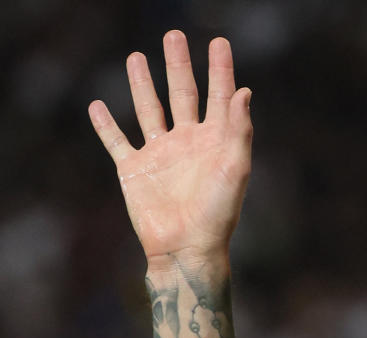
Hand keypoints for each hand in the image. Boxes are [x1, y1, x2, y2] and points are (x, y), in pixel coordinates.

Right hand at [89, 30, 251, 267]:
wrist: (187, 248)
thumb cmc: (218, 213)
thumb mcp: (235, 169)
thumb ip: (238, 130)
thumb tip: (243, 90)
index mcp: (215, 141)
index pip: (218, 97)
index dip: (220, 70)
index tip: (219, 43)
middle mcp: (187, 143)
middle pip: (182, 94)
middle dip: (178, 65)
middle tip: (174, 36)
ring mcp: (159, 155)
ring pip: (149, 110)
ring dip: (142, 85)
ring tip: (136, 57)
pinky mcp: (134, 171)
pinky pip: (117, 142)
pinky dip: (106, 125)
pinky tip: (99, 106)